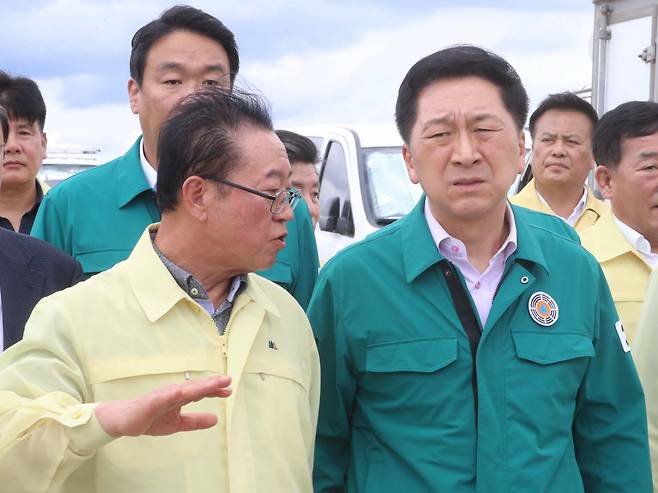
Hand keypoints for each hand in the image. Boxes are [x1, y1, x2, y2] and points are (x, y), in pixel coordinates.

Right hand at [94, 376, 231, 436]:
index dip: (215, 390)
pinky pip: (164, 397)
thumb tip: (215, 420)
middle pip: (195, 387)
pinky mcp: (151, 401)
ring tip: (213, 384)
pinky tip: (183, 392)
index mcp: (181, 397)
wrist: (124, 421)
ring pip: (184, 389)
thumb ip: (195, 421)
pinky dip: (173, 394)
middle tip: (227, 380)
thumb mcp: (177, 424)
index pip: (201, 392)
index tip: (229, 390)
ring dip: (199, 386)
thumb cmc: (150, 418)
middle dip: (211, 383)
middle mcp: (174, 392)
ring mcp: (163, 395)